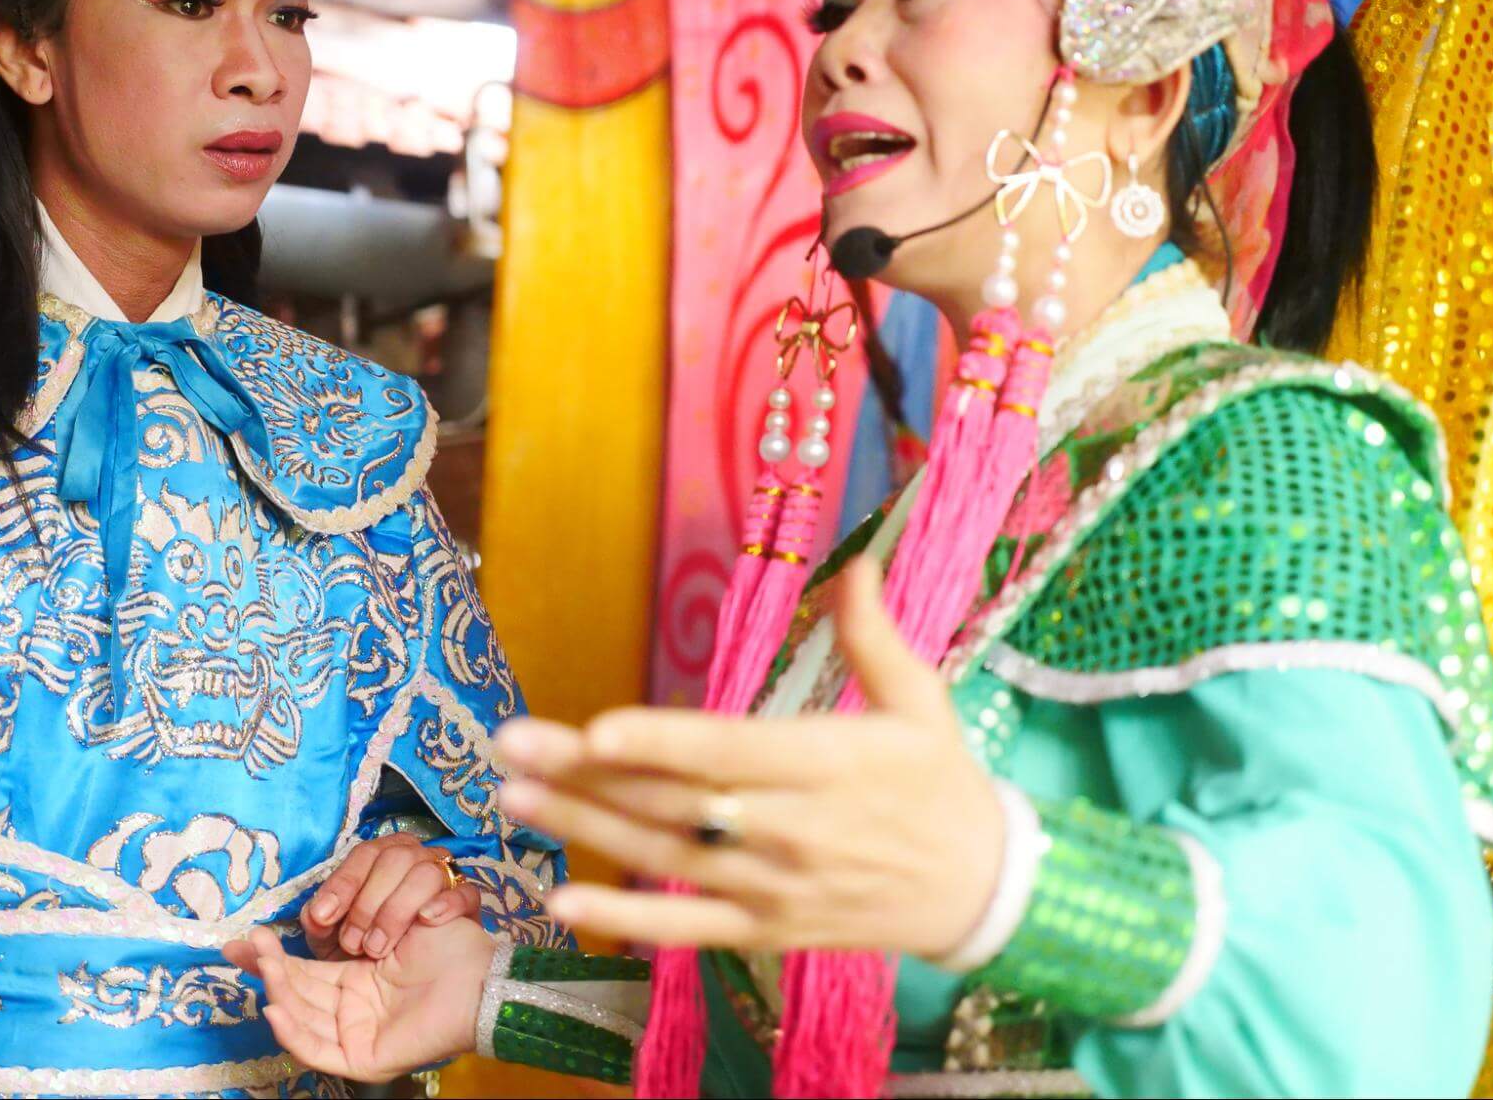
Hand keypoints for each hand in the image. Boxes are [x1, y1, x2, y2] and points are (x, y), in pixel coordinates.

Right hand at [225, 917, 494, 1082]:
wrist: (478, 973)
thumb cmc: (445, 944)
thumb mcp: (390, 924)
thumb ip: (353, 921)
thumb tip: (319, 911)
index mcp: (356, 984)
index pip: (303, 973)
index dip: (273, 957)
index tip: (245, 938)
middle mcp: (351, 1012)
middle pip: (296, 994)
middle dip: (268, 970)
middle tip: (243, 945)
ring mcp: (355, 1037)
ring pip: (302, 1018)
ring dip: (277, 991)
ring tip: (261, 962)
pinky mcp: (363, 1059)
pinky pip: (319, 1050)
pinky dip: (293, 1032)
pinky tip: (275, 1007)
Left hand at [301, 833, 481, 959]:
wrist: (409, 988)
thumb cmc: (367, 954)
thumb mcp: (334, 943)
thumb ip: (318, 924)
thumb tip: (310, 914)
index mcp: (381, 860)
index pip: (364, 855)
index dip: (343, 884)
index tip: (324, 916)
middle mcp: (414, 860)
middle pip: (395, 856)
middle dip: (367, 902)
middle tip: (353, 943)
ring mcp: (445, 879)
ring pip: (426, 871)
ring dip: (397, 909)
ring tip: (379, 948)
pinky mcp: (469, 904)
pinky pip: (466, 892)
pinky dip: (447, 903)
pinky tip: (426, 921)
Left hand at [493, 558, 1005, 959]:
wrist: (983, 892)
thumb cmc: (943, 783)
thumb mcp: (922, 701)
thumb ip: (875, 636)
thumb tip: (857, 565)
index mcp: (828, 763)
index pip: (730, 751)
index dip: (661, 742)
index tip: (595, 726)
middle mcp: (793, 829)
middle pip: (676, 799)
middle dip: (587, 772)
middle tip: (509, 744)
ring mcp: (774, 885)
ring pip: (667, 856)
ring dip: (585, 829)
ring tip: (513, 796)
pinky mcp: (766, 928)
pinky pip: (686, 926)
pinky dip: (625, 919)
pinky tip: (561, 900)